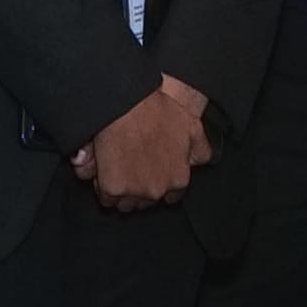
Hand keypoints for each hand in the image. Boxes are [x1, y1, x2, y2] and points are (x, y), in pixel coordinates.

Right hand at [77, 76, 210, 210]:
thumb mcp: (192, 127)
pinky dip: (104, 189)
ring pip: (127, 204)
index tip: (152, 173)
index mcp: (179, 179)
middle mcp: (158, 190)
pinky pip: (107, 199)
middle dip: (141, 188)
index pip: (171, 196)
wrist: (128, 102)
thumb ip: (201, 151)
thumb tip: (199, 164)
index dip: (160, 183)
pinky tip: (106, 172)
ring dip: (123, 192)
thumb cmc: (159, 110)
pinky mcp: (112, 189)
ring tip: (118, 170)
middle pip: (147, 201)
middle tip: (133, 168)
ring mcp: (134, 192)